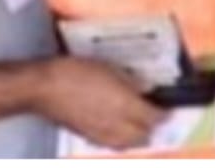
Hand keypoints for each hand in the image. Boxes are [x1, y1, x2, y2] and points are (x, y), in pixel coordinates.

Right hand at [34, 57, 165, 150]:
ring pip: (127, 144)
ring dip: (137, 136)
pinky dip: (121, 140)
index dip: (164, 114)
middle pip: (143, 136)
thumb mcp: (110, 69)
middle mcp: (116, 125)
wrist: (46, 87)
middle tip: (154, 115)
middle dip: (152, 128)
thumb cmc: (79, 71)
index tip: (169, 107)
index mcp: (124, 105)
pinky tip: (119, 130)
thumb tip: (145, 91)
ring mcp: (101, 135)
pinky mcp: (88, 138)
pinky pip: (112, 145)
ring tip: (139, 124)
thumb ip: (131, 83)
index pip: (153, 117)